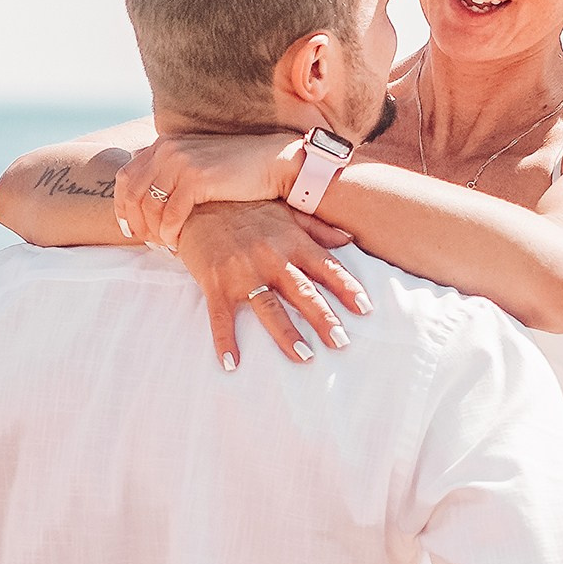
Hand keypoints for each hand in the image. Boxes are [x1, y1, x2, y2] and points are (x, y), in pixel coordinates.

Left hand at [117, 127, 305, 251]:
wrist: (271, 162)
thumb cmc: (236, 170)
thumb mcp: (196, 166)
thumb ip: (172, 177)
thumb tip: (151, 204)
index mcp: (163, 145)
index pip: (125, 176)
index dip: (122, 206)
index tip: (129, 228)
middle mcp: (167, 150)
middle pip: (132, 193)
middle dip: (136, 223)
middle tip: (148, 243)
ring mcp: (180, 163)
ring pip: (149, 206)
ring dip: (154, 232)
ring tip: (165, 245)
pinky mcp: (197, 179)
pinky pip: (171, 214)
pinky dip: (171, 233)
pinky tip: (177, 243)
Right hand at [176, 205, 369, 369]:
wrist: (196, 200)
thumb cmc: (244, 208)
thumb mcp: (284, 211)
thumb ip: (317, 228)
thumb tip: (350, 240)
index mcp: (291, 241)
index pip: (325, 267)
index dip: (347, 288)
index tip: (366, 309)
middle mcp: (270, 257)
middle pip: (302, 292)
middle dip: (323, 318)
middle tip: (341, 342)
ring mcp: (242, 272)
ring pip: (268, 307)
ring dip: (286, 334)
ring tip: (304, 357)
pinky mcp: (214, 283)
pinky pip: (221, 317)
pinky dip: (225, 341)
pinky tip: (232, 363)